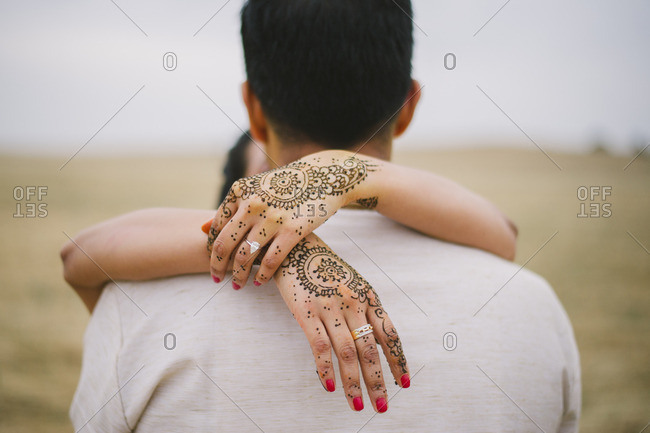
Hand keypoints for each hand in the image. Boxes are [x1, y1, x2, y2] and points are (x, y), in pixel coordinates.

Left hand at [206, 150, 376, 287]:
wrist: (323, 175)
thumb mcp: (256, 188)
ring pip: (245, 257)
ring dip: (239, 276)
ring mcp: (272, 218)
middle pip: (225, 244)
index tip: (214, 261)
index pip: (216, 227)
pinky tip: (260, 282)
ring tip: (238, 285)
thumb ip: (231, 209)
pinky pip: (271, 261)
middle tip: (216, 279)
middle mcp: (252, 204)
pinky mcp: (292, 231)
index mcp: (240, 191)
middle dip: (217, 266)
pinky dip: (263, 275)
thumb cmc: (286, 185)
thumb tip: (201, 228)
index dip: (212, 248)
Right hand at [274, 234, 409, 411]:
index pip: (389, 335)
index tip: (404, 384)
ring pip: (347, 352)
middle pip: (370, 349)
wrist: (295, 245)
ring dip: (354, 382)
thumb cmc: (324, 267)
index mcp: (368, 296)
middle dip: (378, 381)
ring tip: (357, 405)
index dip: (397, 361)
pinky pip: (320, 346)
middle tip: (382, 407)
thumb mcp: (352, 283)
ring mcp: (331, 307)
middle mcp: (353, 303)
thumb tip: (379, 343)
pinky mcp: (307, 311)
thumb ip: (365, 310)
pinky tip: (329, 387)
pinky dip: (325, 369)